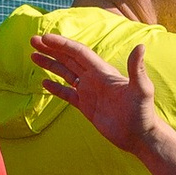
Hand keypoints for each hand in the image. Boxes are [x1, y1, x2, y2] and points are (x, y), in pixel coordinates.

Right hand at [31, 30, 160, 155]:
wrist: (140, 136)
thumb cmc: (142, 113)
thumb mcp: (141, 89)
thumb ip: (137, 69)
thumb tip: (141, 46)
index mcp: (102, 72)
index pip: (78, 53)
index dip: (61, 44)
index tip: (44, 38)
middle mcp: (94, 78)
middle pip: (68, 59)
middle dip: (51, 49)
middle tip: (33, 40)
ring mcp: (89, 92)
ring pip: (66, 73)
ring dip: (50, 64)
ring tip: (33, 56)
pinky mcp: (87, 107)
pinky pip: (68, 94)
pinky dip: (55, 88)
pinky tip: (44, 83)